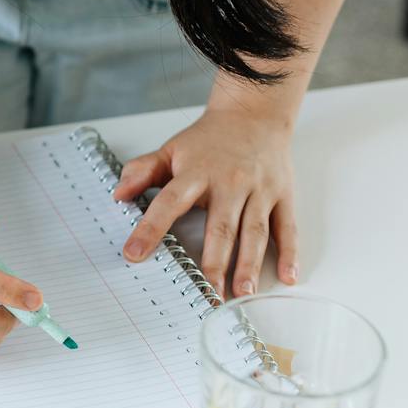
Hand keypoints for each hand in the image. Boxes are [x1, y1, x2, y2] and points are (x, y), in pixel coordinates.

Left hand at [114, 108, 299, 298]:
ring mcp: (259, 191)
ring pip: (255, 232)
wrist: (253, 114)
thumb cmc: (210, 139)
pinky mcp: (282, 195)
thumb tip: (118, 194)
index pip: (169, 203)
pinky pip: (286, 228)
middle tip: (208, 294)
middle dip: (214, 263)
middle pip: (221, 227)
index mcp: (197, 173)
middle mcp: (230, 183)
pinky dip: (290, 253)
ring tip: (242, 293)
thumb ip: (143, 172)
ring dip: (249, 265)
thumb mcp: (171, 149)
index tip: (135, 254)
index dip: (150, 229)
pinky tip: (287, 276)